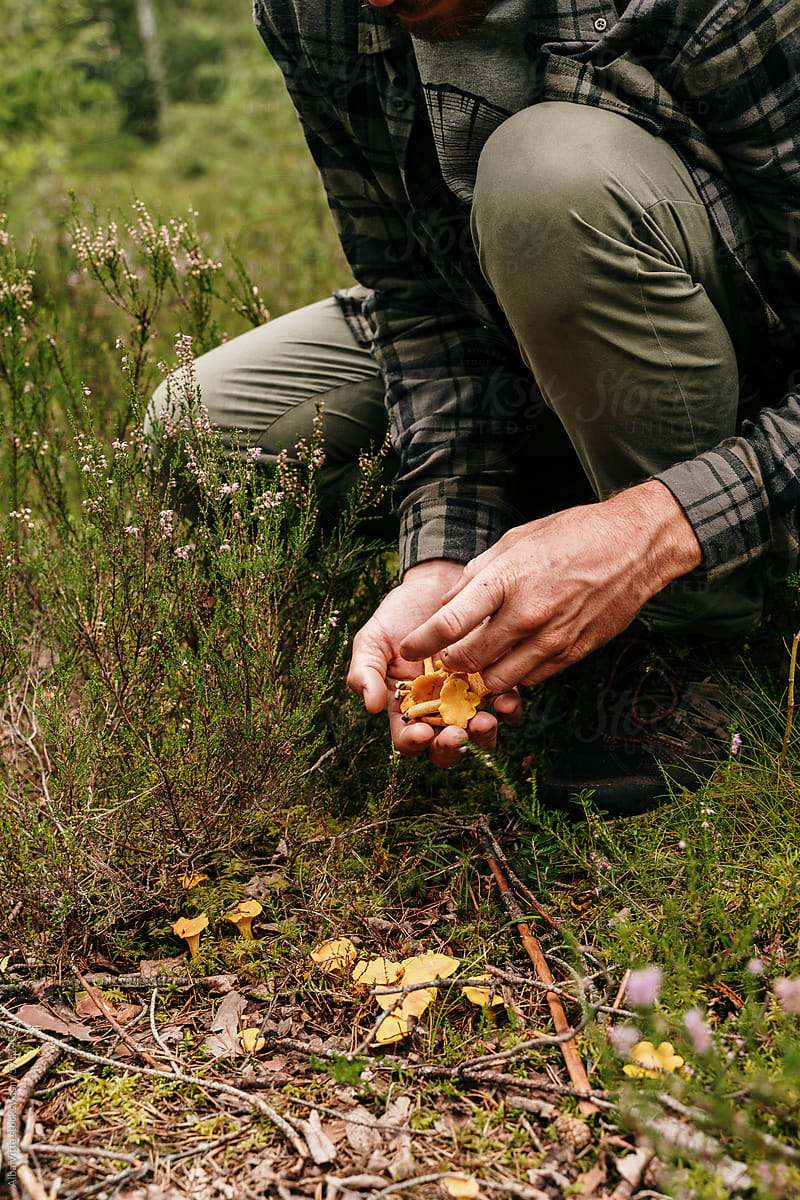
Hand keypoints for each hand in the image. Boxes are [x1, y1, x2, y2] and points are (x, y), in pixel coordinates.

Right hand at [347, 558, 521, 765]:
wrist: (436, 582)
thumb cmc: (400, 613)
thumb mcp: (373, 639)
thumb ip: (364, 671)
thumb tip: (371, 706)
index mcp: (406, 706)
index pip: (406, 738)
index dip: (413, 742)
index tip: (421, 733)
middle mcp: (438, 710)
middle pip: (444, 746)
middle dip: (451, 748)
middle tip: (457, 736)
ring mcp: (468, 699)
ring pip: (477, 733)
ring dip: (483, 735)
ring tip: (485, 721)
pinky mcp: (495, 681)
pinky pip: (505, 705)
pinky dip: (508, 709)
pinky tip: (506, 701)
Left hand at [400, 481, 701, 691]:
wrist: (635, 545)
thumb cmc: (571, 535)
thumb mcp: (515, 541)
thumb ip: (477, 575)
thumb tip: (445, 604)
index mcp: (507, 579)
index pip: (449, 623)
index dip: (421, 642)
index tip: (407, 649)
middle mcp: (528, 614)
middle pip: (470, 659)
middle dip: (450, 664)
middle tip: (444, 658)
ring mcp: (553, 638)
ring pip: (500, 680)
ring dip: (483, 676)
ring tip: (479, 662)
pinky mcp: (573, 653)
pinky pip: (531, 679)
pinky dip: (515, 674)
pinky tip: (514, 657)